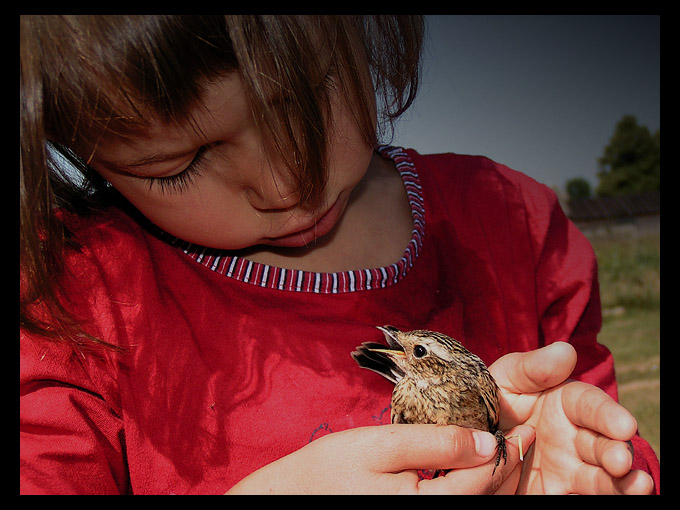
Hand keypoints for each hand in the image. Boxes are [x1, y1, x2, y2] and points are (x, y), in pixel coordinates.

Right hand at [226, 422, 533, 493]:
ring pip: (475, 507)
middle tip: (523, 438)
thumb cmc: (331, 470)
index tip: (525, 426)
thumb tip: (488, 441)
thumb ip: (438, 443)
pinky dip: (472, 493)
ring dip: (495, 483)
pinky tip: (473, 474)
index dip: (510, 450)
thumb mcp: (383, 445)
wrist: (292, 501)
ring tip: (508, 453)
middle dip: (510, 469)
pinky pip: (454, 508)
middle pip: (487, 499)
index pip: (485, 479)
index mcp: (428, 509)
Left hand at [489, 342, 653, 493]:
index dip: (607, 414)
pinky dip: (603, 497)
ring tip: (638, 486)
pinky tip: (621, 497)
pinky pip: (581, 497)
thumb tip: (565, 350)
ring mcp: (568, 468)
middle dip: (615, 451)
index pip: (590, 406)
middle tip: (620, 461)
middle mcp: (574, 437)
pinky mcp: (556, 493)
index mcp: (564, 404)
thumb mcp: (502, 380)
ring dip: (620, 482)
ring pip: (601, 476)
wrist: (467, 443)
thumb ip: (531, 368)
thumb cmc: (489, 402)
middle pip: (603, 444)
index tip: (623, 425)